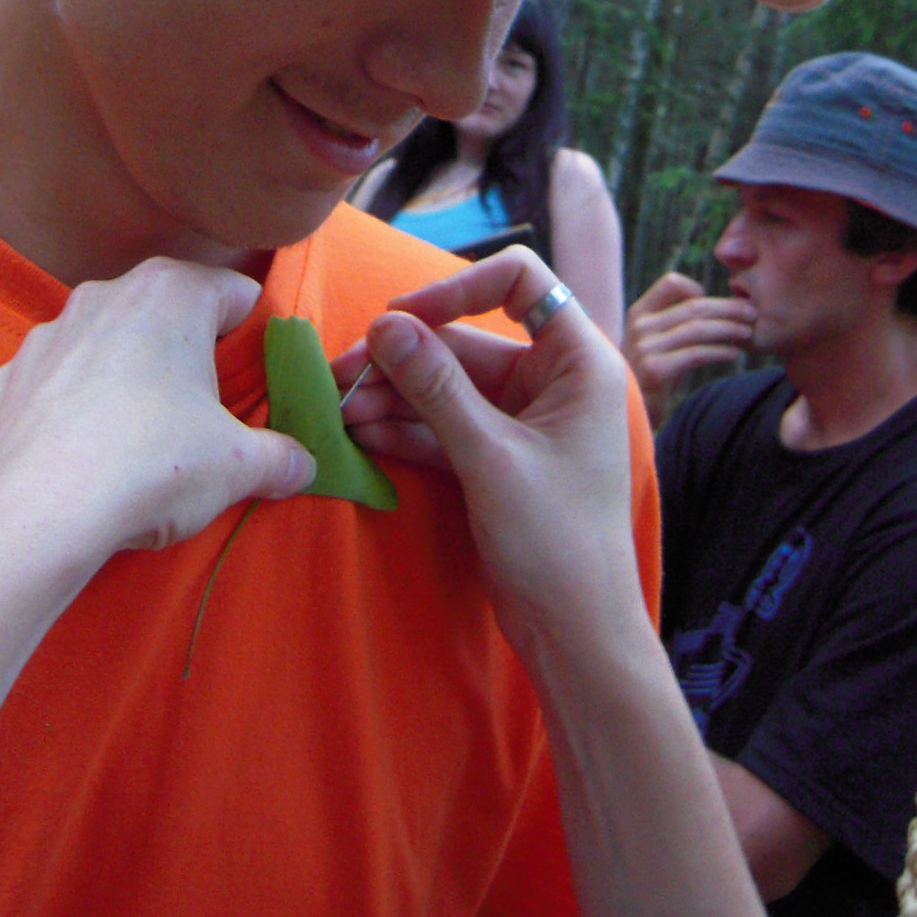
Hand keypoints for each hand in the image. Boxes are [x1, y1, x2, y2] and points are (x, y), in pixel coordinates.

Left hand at [0, 259, 313, 616]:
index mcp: (170, 292)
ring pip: (106, 346)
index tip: (255, 382)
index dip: (254, 338)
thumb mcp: (239, 466)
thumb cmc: (151, 466)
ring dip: (126, 380)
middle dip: (187, 358)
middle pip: (167, 315)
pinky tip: (82, 458)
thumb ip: (281, 457)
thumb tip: (303, 465)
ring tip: (138, 444)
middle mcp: (105, 295)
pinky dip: (71, 412)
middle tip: (202, 417)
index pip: (235, 294)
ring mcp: (46, 335)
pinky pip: (54, 386)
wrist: (36, 517)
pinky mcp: (5, 380)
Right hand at [334, 249, 645, 655]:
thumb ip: (436, 388)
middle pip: (466, 340)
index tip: (402, 317)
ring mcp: (523, 420)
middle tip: (340, 376)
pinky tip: (360, 433)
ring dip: (394, 395)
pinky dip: (406, 428)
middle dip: (404, 357)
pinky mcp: (497, 457)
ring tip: (339, 408)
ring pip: (447, 386)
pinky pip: (445, 425)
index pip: (518, 281)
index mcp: (577, 361)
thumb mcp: (490, 457)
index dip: (457, 287)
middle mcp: (552, 380)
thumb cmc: (557, 541)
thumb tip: (385, 325)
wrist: (576, 635)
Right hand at [622, 272, 753, 423]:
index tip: (720, 304)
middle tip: (751, 313)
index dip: (698, 289)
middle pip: (693, 306)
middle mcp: (641, 326)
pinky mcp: (655, 370)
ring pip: (697, 329)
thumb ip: (674, 324)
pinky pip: (695, 354)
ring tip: (748, 332)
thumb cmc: (648, 376)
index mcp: (639, 313)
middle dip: (727, 308)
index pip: (671, 283)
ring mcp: (646, 347)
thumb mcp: (654, 343)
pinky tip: (733, 353)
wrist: (627, 412)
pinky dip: (719, 351)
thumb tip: (716, 308)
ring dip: (728, 328)